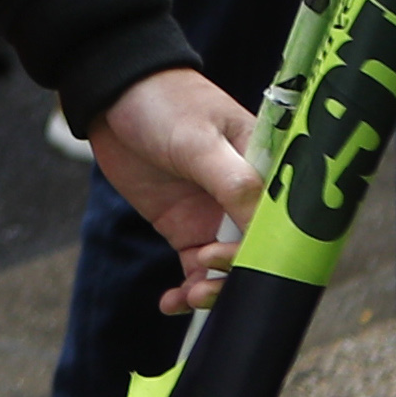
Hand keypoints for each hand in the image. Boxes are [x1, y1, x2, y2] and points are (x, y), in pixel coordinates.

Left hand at [83, 67, 262, 313]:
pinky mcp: (185, 227)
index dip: (264, 250)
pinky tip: (171, 302)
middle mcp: (246, 198)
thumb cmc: (165, 103)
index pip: (282, 223)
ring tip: (188, 295)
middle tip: (205, 275)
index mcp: (266, 170)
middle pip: (258, 254)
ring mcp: (215, 215)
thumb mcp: (198, 140)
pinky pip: (196, 270)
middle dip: (236, 277)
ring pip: (227, 270)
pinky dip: (187, 291)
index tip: (234, 261)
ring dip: (212, 290)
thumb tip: (262, 225)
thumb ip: (231, 181)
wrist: (113, 94)